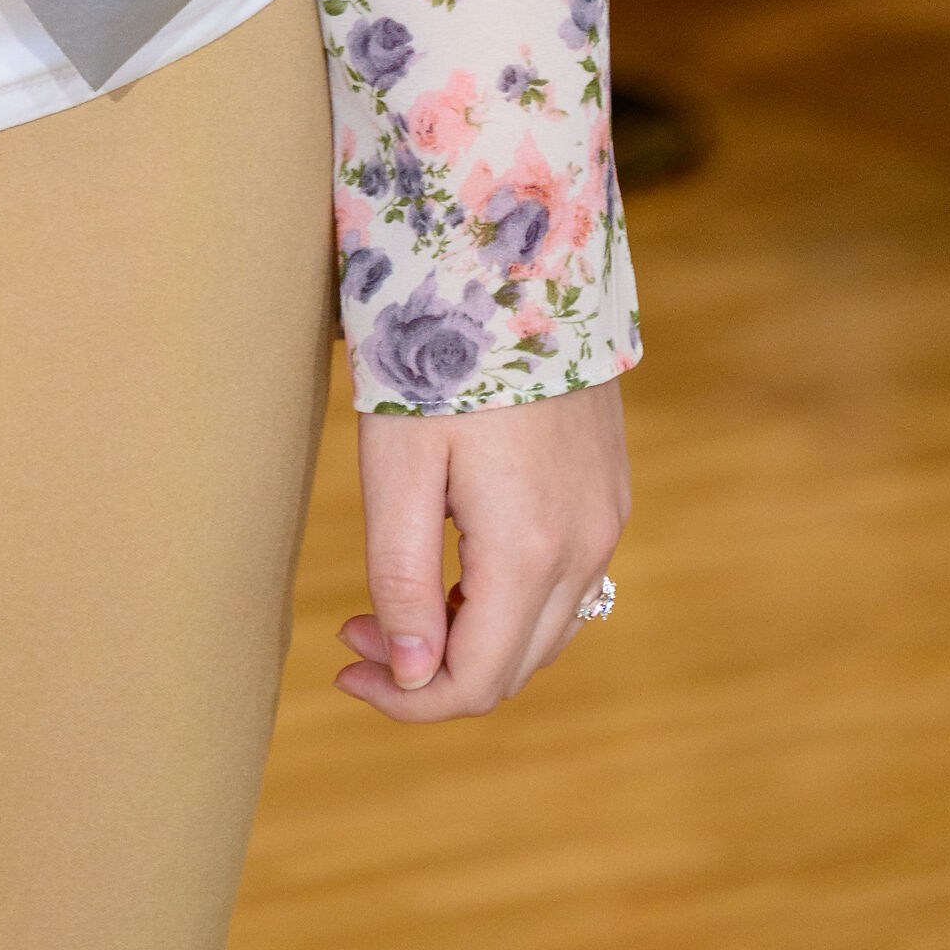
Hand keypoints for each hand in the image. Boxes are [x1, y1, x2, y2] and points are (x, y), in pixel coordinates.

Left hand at [338, 376, 628, 720]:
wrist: (517, 251)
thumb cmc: (442, 347)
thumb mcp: (398, 462)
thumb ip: (404, 577)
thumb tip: (412, 676)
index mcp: (530, 551)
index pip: (476, 682)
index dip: (406, 698)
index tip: (342, 666)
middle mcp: (586, 547)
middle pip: (512, 666)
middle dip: (428, 669)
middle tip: (354, 627)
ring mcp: (606, 518)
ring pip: (543, 630)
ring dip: (470, 636)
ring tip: (396, 598)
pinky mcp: (608, 489)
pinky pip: (566, 582)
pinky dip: (508, 599)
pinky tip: (456, 562)